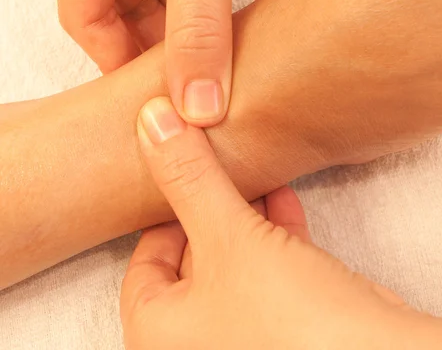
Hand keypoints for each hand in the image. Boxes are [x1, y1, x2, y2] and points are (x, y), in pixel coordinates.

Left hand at [121, 96, 430, 348]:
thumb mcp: (227, 237)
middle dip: (209, 207)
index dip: (163, 216)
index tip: (181, 176)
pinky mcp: (290, 321)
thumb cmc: (287, 317)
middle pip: (193, 259)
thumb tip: (152, 120)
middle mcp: (200, 339)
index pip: (144, 268)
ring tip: (252, 171)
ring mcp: (247, 331)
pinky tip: (284, 196)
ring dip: (245, 214)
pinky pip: (272, 268)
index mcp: (163, 335)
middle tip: (215, 162)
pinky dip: (275, 232)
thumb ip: (190, 180)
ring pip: (235, 259)